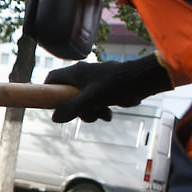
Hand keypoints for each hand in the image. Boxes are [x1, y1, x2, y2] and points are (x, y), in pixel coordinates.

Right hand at [45, 54, 173, 122]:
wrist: (143, 80)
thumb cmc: (116, 85)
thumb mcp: (91, 99)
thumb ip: (72, 108)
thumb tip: (54, 118)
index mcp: (75, 73)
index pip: (52, 79)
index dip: (48, 91)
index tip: (51, 105)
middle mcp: (83, 75)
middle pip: (68, 94)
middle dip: (76, 108)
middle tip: (85, 115)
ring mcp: (95, 81)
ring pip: (83, 100)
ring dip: (90, 111)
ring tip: (102, 115)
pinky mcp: (106, 87)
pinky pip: (96, 100)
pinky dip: (100, 108)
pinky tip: (109, 113)